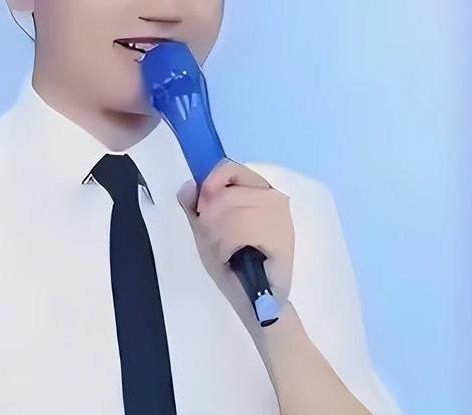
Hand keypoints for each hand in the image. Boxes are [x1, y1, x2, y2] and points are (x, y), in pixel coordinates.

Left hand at [178, 160, 294, 322]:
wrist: (257, 301)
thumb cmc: (233, 267)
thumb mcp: (207, 233)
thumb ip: (196, 209)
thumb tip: (188, 184)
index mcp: (258, 192)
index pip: (232, 169)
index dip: (212, 182)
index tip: (202, 205)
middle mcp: (274, 198)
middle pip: (228, 193)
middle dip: (211, 218)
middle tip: (216, 241)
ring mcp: (281, 215)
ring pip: (232, 209)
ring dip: (218, 235)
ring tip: (226, 252)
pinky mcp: (283, 235)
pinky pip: (240, 229)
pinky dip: (228, 244)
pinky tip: (233, 256)